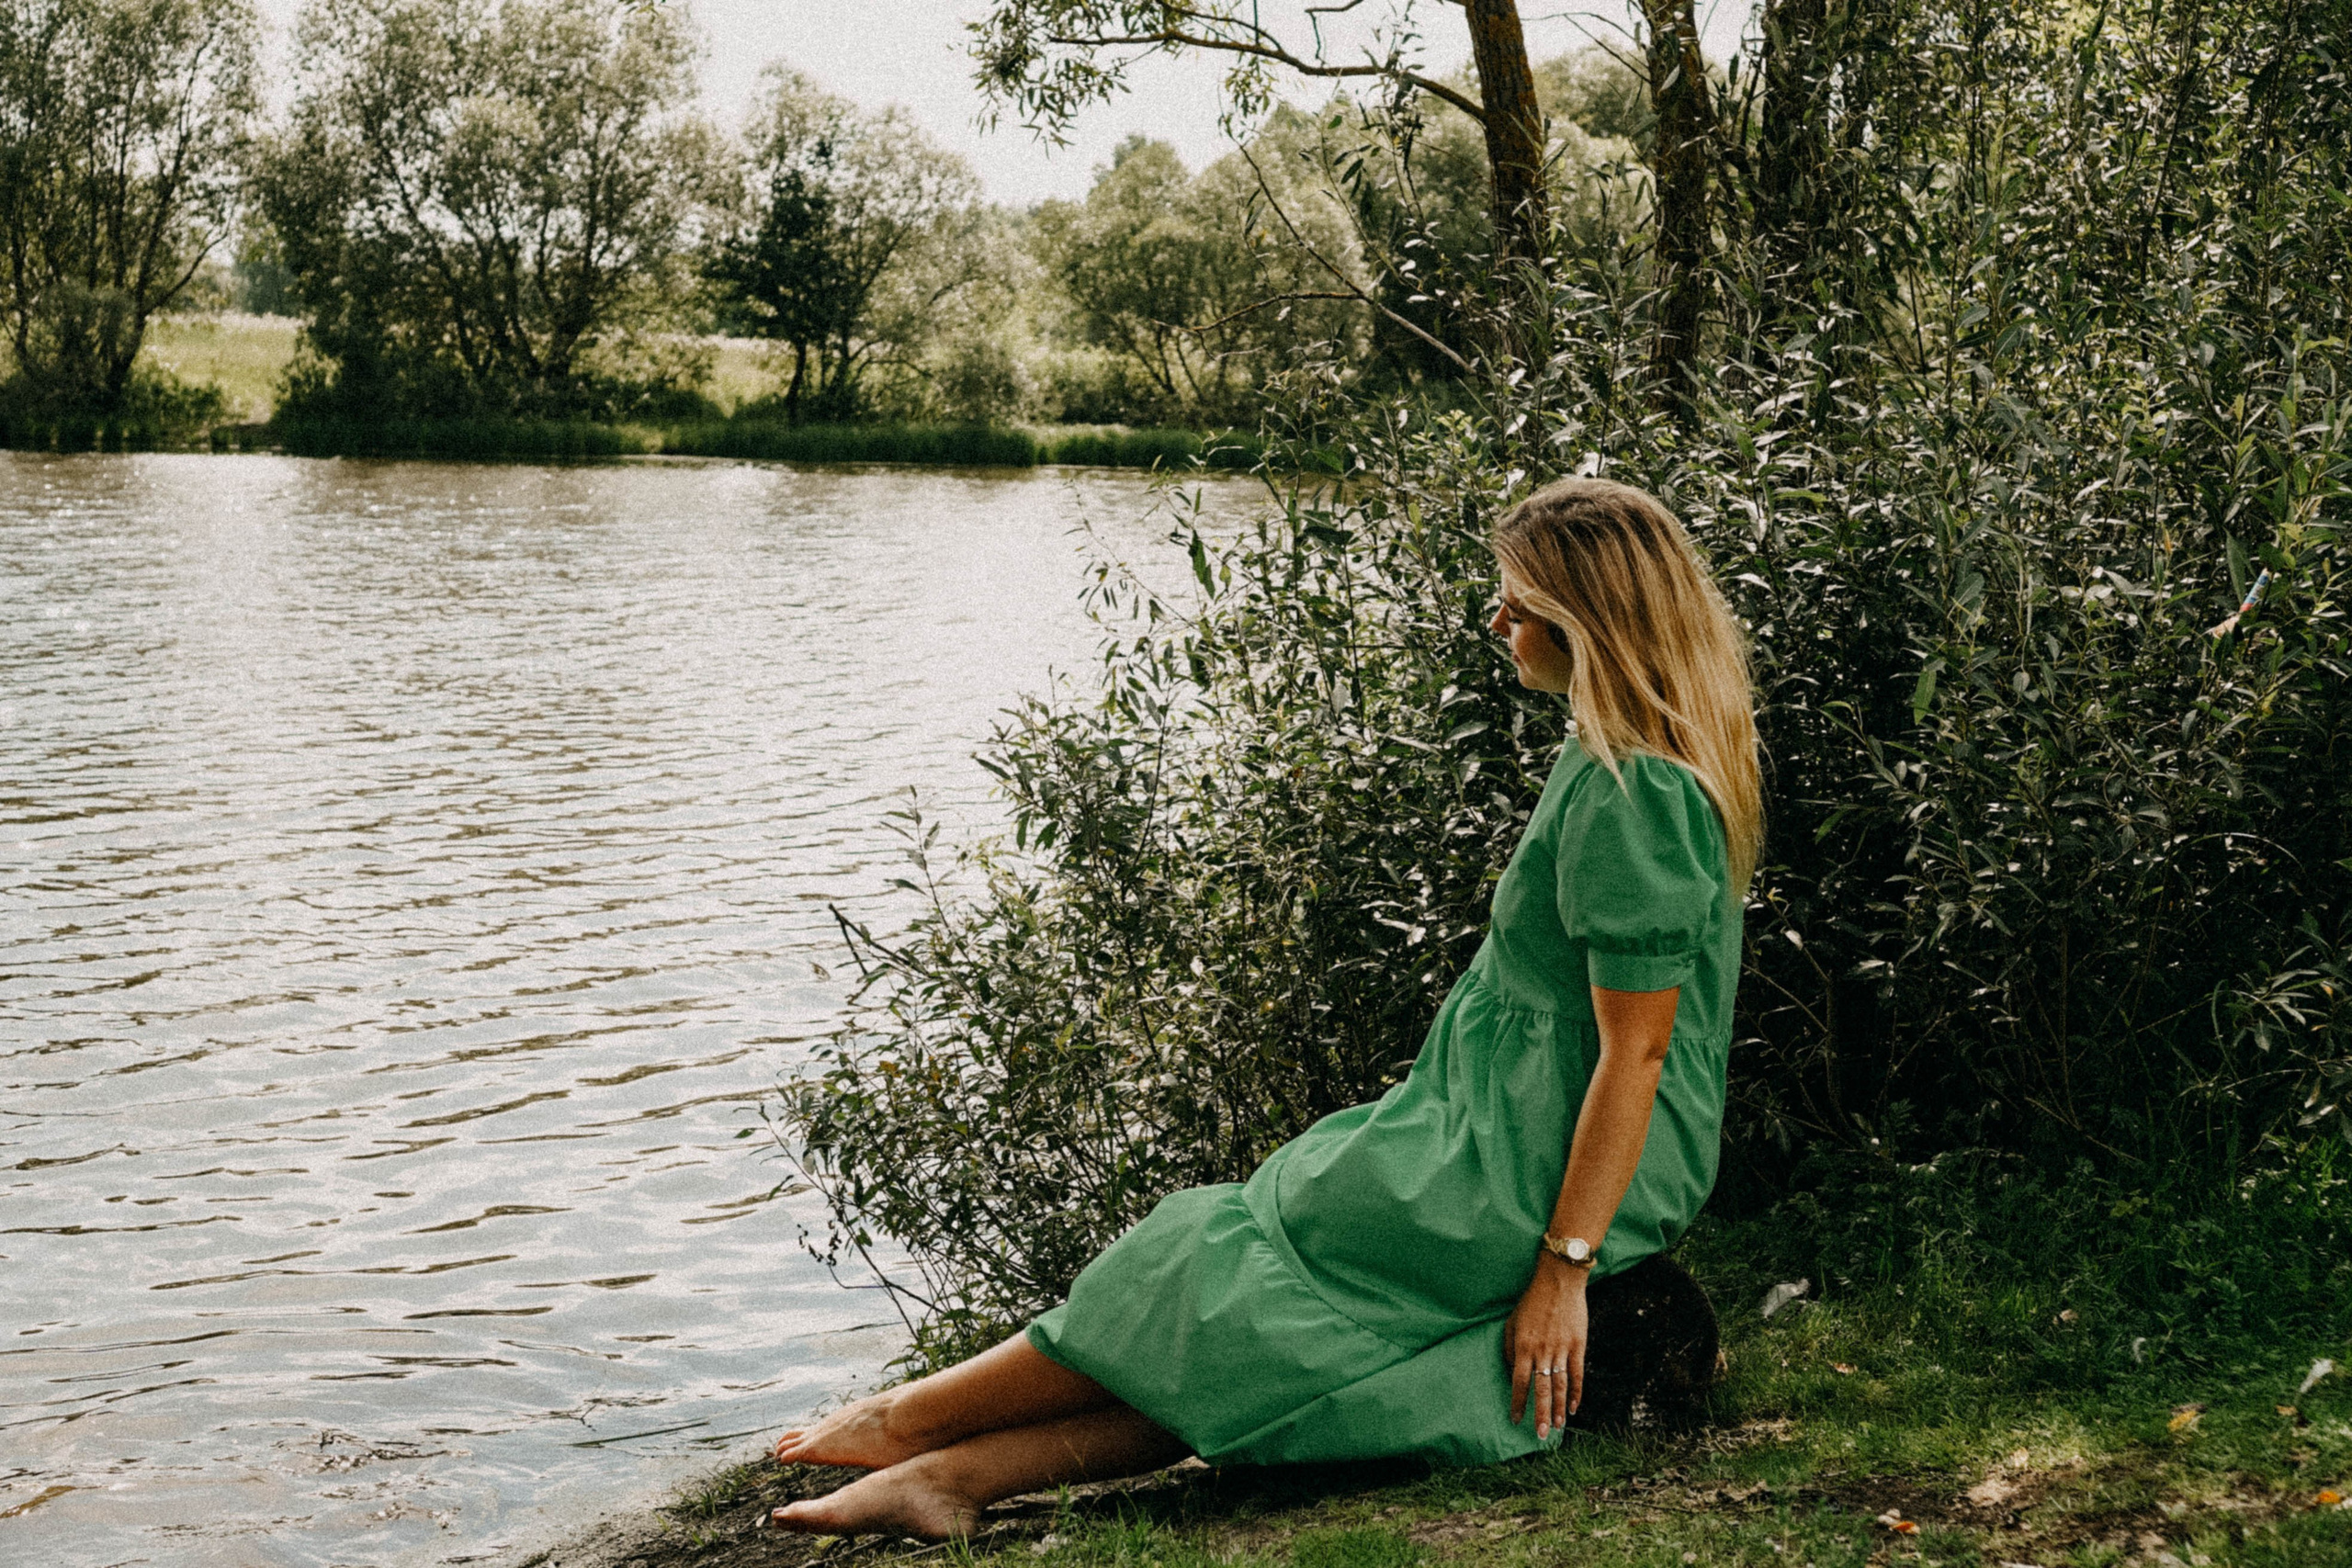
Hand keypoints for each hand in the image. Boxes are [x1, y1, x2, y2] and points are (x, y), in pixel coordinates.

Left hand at [1504, 1253, 1587, 1440]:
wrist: (1559, 1281)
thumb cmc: (1531, 1302)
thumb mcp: (1512, 1323)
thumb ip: (1509, 1349)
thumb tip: (1511, 1373)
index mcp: (1523, 1347)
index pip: (1519, 1382)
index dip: (1518, 1402)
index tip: (1515, 1419)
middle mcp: (1542, 1351)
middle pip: (1541, 1389)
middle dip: (1541, 1414)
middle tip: (1541, 1436)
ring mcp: (1562, 1349)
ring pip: (1560, 1385)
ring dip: (1559, 1408)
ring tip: (1559, 1427)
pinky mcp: (1578, 1345)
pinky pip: (1577, 1373)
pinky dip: (1576, 1392)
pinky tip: (1574, 1407)